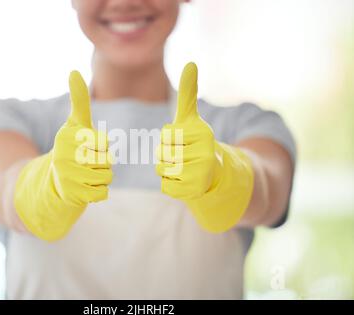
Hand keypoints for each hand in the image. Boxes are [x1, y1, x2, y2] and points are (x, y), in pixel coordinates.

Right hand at [14, 71, 111, 240]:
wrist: (51, 184)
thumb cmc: (70, 150)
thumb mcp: (74, 124)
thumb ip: (78, 100)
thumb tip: (73, 71)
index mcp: (67, 136)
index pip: (104, 142)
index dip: (101, 147)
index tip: (86, 147)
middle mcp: (64, 155)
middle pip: (108, 161)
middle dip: (102, 164)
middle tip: (85, 164)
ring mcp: (67, 176)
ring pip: (107, 177)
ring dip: (101, 178)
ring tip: (84, 176)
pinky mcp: (72, 195)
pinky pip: (102, 193)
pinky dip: (98, 192)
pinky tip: (84, 189)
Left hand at [156, 62, 253, 232]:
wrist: (214, 173)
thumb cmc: (195, 143)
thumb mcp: (191, 118)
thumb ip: (189, 93)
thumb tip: (191, 63)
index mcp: (203, 133)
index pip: (165, 135)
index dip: (169, 139)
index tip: (185, 141)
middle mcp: (206, 153)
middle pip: (161, 153)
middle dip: (166, 155)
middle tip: (184, 156)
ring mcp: (201, 173)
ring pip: (161, 170)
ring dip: (167, 170)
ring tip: (184, 168)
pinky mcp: (193, 191)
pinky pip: (166, 186)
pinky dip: (170, 185)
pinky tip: (184, 181)